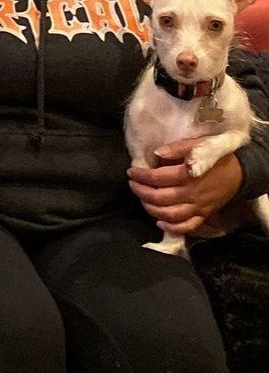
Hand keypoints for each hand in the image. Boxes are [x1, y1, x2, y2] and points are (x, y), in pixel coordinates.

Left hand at [128, 137, 244, 235]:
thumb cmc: (215, 156)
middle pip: (160, 198)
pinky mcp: (204, 215)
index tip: (131, 171)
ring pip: (170, 215)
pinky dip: (171, 228)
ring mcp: (198, 207)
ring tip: (142, 199)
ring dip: (151, 209)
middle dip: (141, 192)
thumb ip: (176, 148)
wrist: (241, 172)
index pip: (157, 178)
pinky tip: (159, 222)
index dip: (141, 176)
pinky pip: (187, 226)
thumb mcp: (197, 144)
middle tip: (132, 184)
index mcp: (187, 175)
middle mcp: (191, 194)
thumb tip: (156, 153)